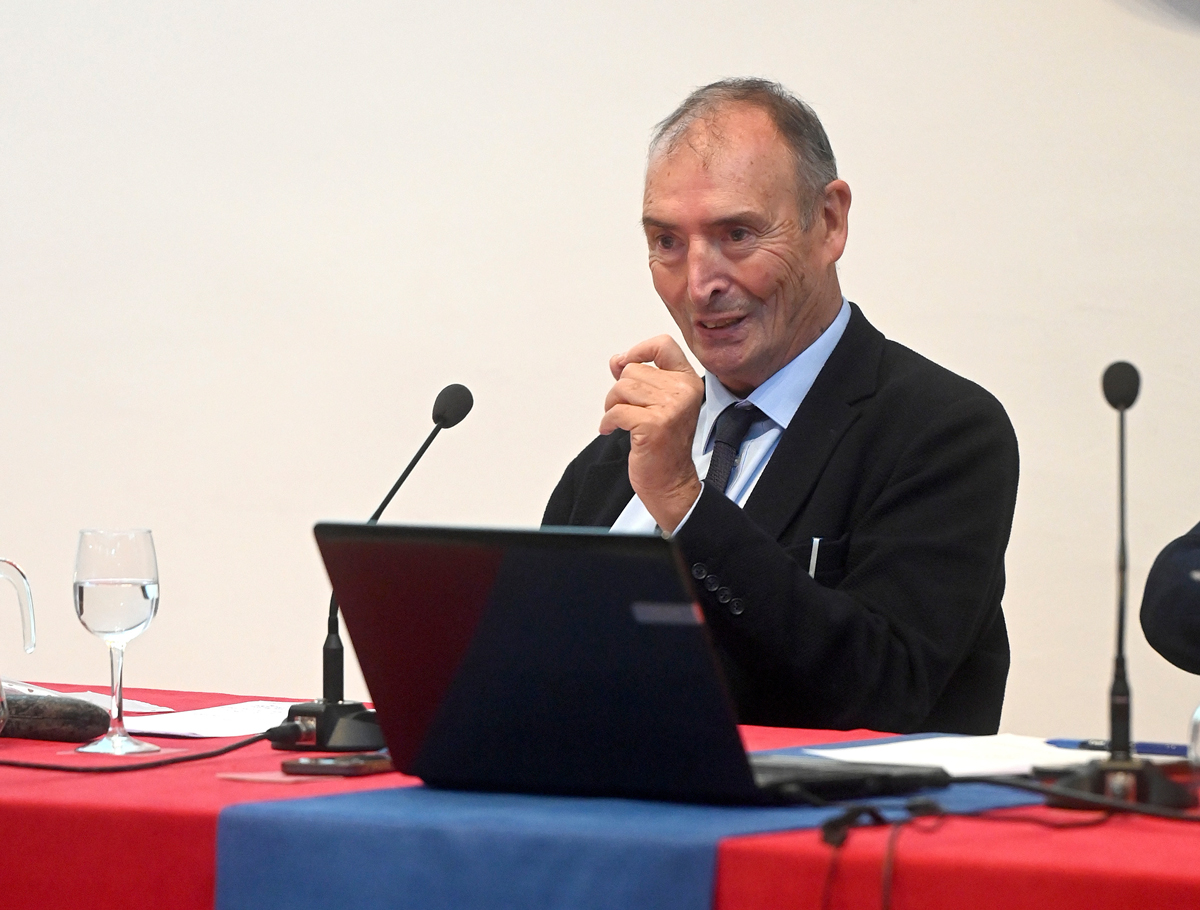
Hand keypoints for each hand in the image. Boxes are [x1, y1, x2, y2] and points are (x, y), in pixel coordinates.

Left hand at [600, 335, 703, 533]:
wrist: (671, 482)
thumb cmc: (665, 445)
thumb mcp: (659, 404)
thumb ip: (642, 378)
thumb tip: (617, 360)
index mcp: (688, 382)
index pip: (663, 344)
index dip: (639, 350)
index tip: (624, 363)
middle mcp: (683, 391)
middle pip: (633, 369)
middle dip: (619, 390)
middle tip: (624, 410)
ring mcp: (670, 407)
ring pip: (622, 388)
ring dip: (612, 406)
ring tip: (620, 421)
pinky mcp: (654, 424)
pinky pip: (616, 411)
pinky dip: (607, 421)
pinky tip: (611, 430)